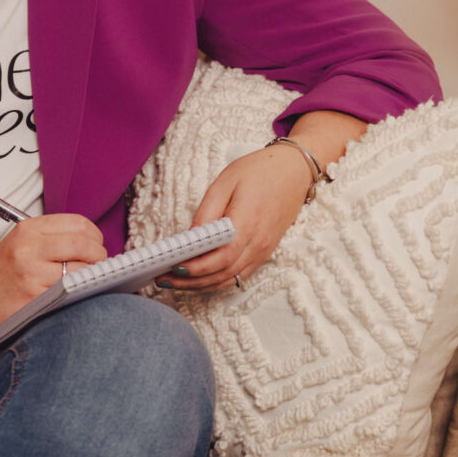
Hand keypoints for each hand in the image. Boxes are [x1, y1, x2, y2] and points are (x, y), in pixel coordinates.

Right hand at [0, 213, 106, 333]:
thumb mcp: (20, 242)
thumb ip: (52, 238)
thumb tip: (93, 243)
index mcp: (28, 229)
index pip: (77, 224)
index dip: (95, 236)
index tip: (96, 246)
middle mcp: (30, 248)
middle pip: (84, 245)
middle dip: (99, 256)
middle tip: (98, 265)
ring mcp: (32, 274)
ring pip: (81, 271)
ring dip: (91, 277)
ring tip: (86, 281)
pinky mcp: (34, 298)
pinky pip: (70, 293)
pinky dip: (79, 293)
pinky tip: (75, 294)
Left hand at [160, 112, 365, 293]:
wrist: (294, 170)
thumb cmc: (259, 171)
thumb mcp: (226, 182)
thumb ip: (207, 213)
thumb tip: (189, 238)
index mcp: (247, 225)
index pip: (218, 258)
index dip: (194, 269)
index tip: (170, 269)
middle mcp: (258, 244)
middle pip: (221, 274)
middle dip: (190, 282)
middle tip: (162, 280)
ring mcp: (264, 250)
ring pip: (230, 279)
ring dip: (201, 286)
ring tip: (175, 283)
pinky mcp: (265, 252)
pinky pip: (240, 275)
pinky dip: (218, 281)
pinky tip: (199, 279)